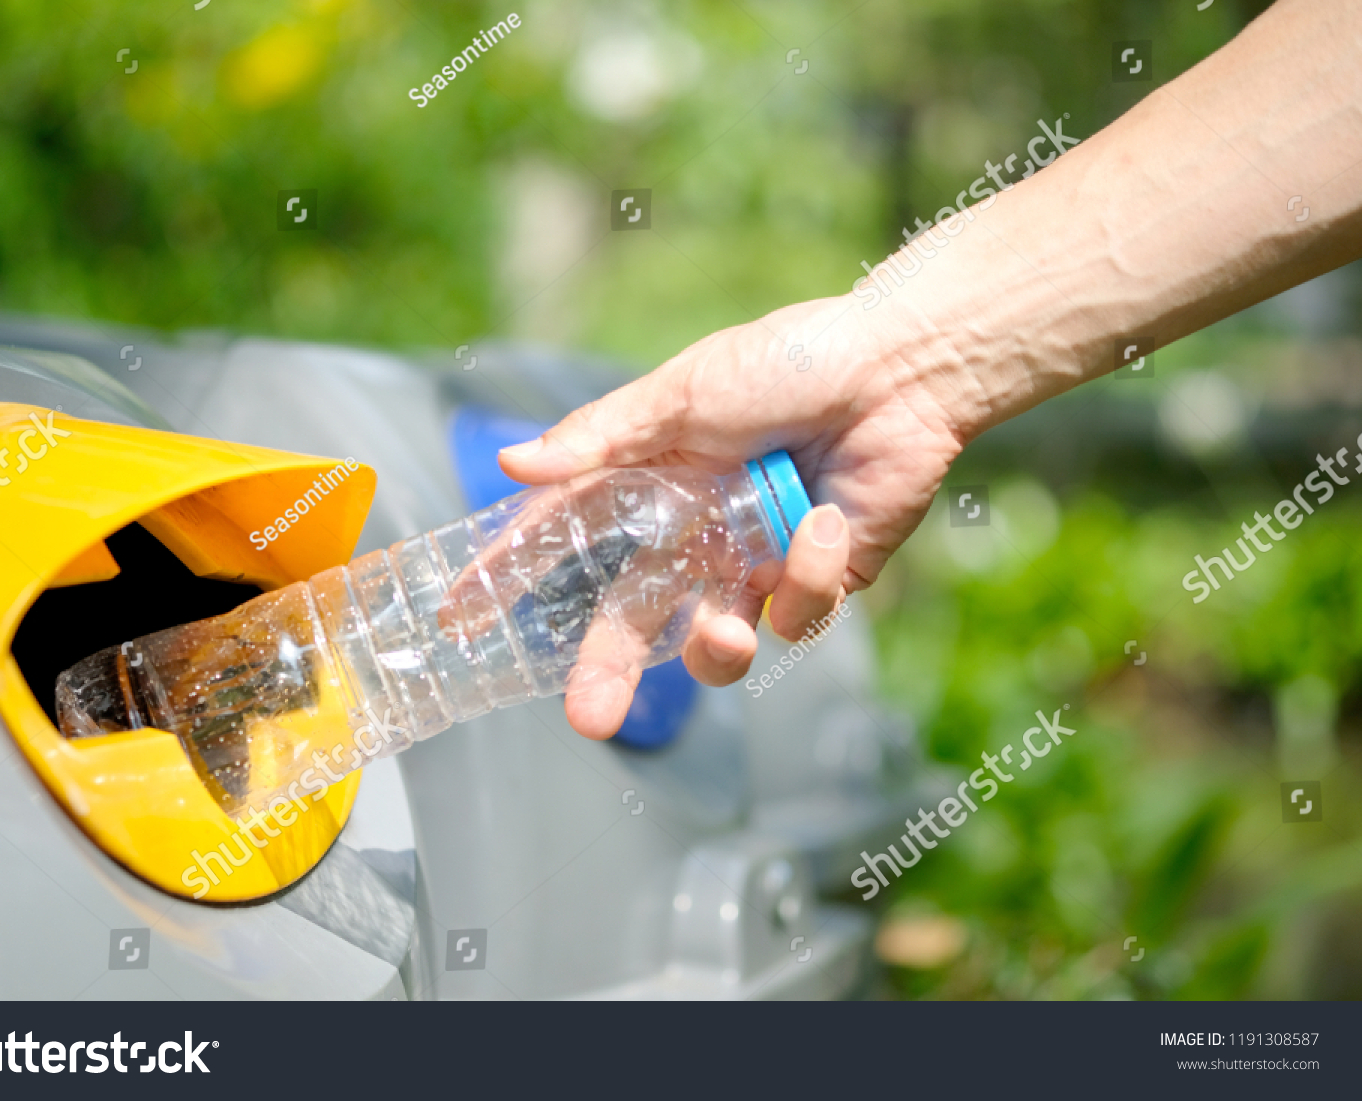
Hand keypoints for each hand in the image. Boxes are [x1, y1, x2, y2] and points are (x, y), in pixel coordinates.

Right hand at [498, 291, 972, 738]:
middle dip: (606, 673)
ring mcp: (755, 563)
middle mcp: (695, 534)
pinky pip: (798, 613)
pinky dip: (811, 573)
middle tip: (589, 716)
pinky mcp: (818, 579)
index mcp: (651, 486)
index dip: (514, 577)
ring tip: (732, 631)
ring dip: (718, 649)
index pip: (567, 539)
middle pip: (634, 621)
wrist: (898, 370)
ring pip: (717, 644)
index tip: (463, 619)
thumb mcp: (681, 394)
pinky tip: (828, 518)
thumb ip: (600, 439)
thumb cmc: (785, 363)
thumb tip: (513, 465)